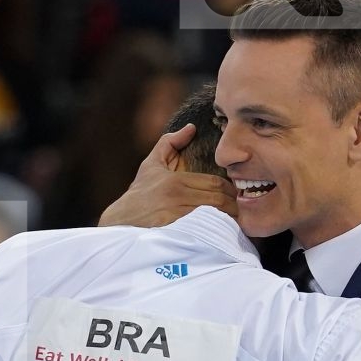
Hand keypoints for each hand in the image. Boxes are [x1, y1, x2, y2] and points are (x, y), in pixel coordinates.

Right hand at [98, 123, 236, 227]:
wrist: (122, 220)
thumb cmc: (140, 193)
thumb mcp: (151, 165)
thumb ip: (170, 143)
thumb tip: (191, 127)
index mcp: (177, 181)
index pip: (216, 184)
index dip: (230, 190)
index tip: (234, 196)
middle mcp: (178, 197)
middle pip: (218, 200)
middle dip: (233, 206)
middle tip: (238, 210)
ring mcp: (177, 216)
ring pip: (214, 216)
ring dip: (228, 219)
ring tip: (232, 222)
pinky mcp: (176, 232)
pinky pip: (204, 231)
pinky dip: (215, 231)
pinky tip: (220, 233)